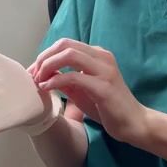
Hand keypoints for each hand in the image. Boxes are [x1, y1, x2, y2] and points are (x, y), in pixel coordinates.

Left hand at [30, 39, 151, 145]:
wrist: (134, 122)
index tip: (33, 71)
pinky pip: (74, 76)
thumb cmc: (108, 107)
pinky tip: (46, 88)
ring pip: (69, 54)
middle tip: (33, 75)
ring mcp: (104, 70)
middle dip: (44, 58)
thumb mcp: (82, 90)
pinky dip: (55, 80)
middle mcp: (102, 57)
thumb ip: (65, 80)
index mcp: (97, 55)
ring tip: (39, 80)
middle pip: (65, 45)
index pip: (65, 44)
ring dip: (48, 65)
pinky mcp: (104, 86)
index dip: (46, 55)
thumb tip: (43, 74)